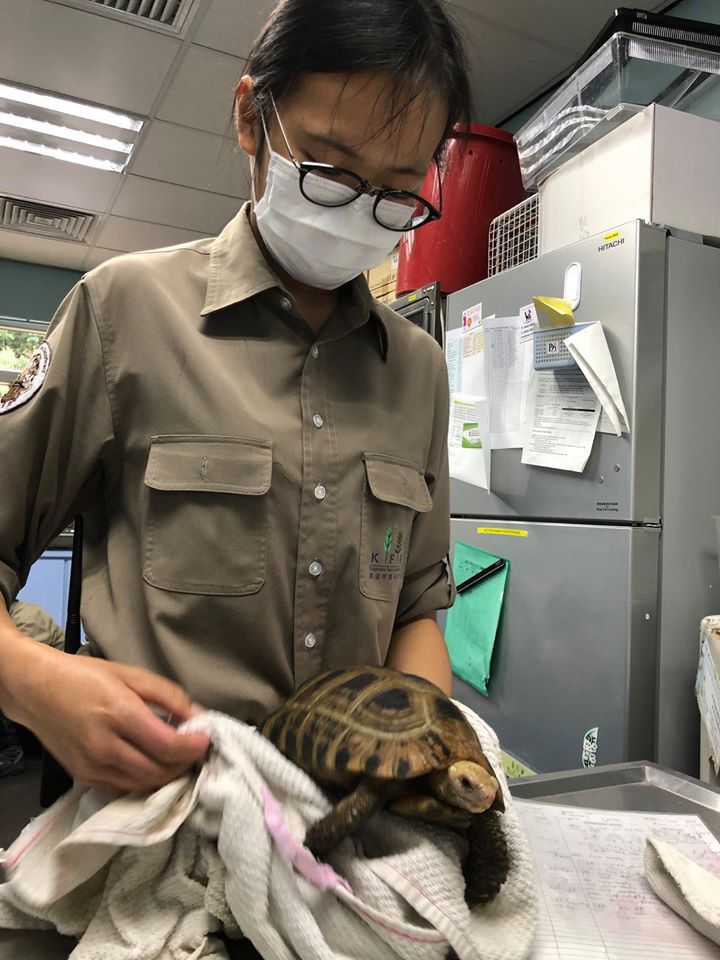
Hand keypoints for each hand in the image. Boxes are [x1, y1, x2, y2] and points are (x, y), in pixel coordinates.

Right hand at [6, 645, 209, 793]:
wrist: (37, 690)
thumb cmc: (85, 676)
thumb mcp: (130, 674)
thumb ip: (167, 695)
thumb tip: (197, 715)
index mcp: (119, 713)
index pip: (167, 745)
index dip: (193, 746)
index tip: (207, 738)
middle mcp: (104, 746)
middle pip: (159, 770)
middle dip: (185, 763)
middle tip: (197, 750)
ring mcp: (92, 766)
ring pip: (143, 784)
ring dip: (168, 775)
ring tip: (180, 759)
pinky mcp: (84, 778)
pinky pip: (124, 788)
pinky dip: (145, 781)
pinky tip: (155, 766)